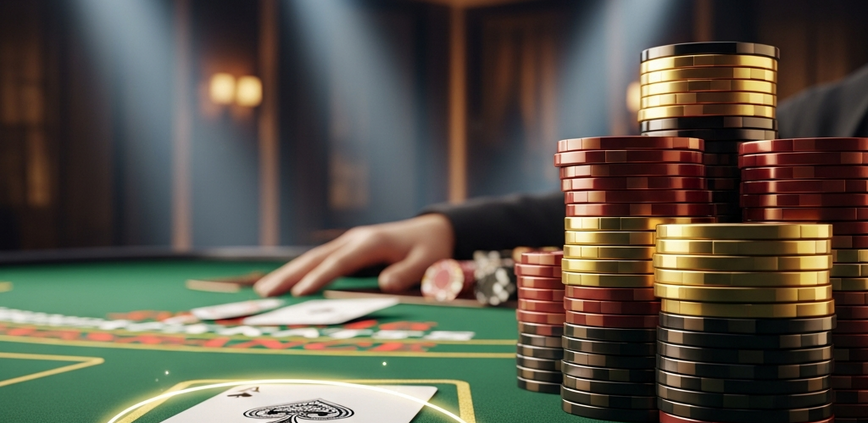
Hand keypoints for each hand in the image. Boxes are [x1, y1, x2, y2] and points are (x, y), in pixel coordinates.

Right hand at [254, 214, 454, 296]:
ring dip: (287, 273)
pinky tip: (281, 284)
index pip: (340, 262)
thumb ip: (407, 272)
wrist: (431, 231)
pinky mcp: (346, 249)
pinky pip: (318, 261)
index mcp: (371, 243)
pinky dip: (299, 272)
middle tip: (264, 292)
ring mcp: (348, 242)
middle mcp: (354, 240)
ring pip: (311, 258)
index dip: (319, 277)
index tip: (300, 292)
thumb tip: (384, 284)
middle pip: (316, 257)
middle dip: (289, 275)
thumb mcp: (427, 262)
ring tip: (262, 290)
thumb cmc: (429, 250)